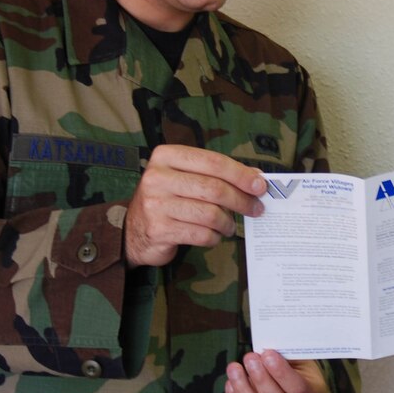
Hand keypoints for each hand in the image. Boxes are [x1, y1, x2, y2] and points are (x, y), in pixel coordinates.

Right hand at [124, 144, 266, 266]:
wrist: (133, 231)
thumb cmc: (169, 199)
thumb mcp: (186, 178)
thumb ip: (216, 174)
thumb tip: (256, 177)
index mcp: (166, 156)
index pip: (213, 162)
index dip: (241, 174)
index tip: (261, 185)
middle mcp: (157, 177)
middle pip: (214, 188)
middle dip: (241, 200)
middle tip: (256, 209)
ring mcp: (155, 204)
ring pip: (210, 213)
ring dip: (228, 222)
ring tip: (230, 226)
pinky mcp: (159, 230)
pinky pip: (201, 234)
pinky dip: (214, 236)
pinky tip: (214, 235)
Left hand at [225, 350, 329, 392]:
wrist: (295, 383)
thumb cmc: (297, 367)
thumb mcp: (299, 358)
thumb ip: (285, 355)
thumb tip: (263, 351)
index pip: (299, 389)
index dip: (281, 373)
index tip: (267, 354)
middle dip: (260, 380)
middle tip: (249, 358)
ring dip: (243, 390)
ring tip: (235, 368)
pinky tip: (231, 384)